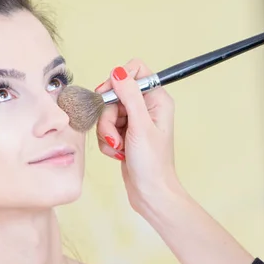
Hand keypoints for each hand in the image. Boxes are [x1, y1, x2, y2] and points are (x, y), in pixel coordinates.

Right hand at [95, 59, 184, 213]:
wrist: (150, 193)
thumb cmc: (152, 164)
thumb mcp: (140, 126)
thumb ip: (129, 95)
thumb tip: (118, 71)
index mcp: (157, 99)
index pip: (135, 71)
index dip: (117, 81)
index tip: (108, 97)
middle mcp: (146, 107)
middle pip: (114, 95)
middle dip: (109, 118)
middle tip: (116, 136)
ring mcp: (134, 121)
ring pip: (107, 113)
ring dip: (107, 133)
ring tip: (119, 148)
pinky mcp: (124, 134)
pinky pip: (106, 128)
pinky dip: (107, 142)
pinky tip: (118, 154)